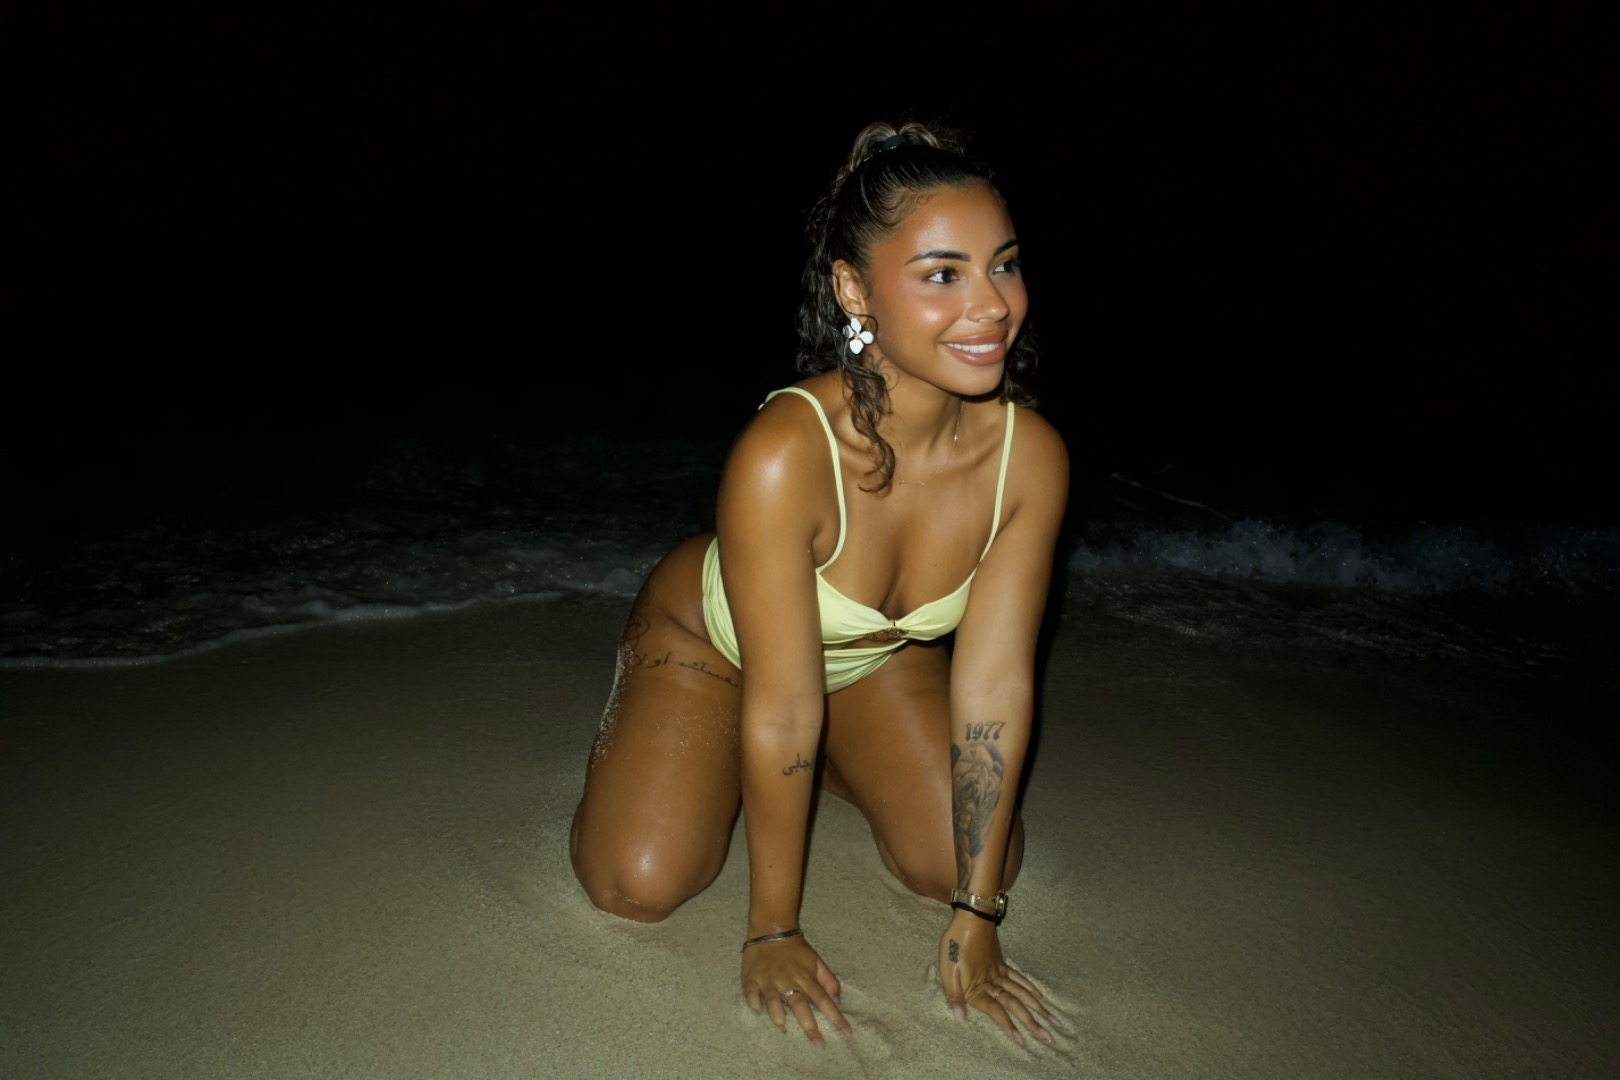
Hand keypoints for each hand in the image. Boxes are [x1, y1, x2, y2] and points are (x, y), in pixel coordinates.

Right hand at [740, 934, 849, 1046]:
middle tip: (818, 1043)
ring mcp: (768, 980)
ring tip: (784, 1029)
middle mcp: (788, 980)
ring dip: (778, 1015)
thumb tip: (837, 998)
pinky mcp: (751, 979)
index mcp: (805, 977)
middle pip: (800, 1005)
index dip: (836, 1017)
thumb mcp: (815, 960)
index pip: (824, 1000)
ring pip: (774, 1001)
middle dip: (809, 1026)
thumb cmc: (795, 949)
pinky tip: (758, 1012)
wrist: (770, 929)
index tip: (846, 1033)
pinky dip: (755, 1003)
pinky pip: (751, 994)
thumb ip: (827, 979)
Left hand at [939, 910, 1058, 1044]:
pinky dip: (1030, 988)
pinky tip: (1040, 996)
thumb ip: (954, 995)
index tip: (1023, 1041)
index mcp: (979, 987)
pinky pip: (1019, 978)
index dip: (1008, 1026)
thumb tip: (960, 1018)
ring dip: (1037, 1008)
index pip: (996, 1011)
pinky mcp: (1002, 963)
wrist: (971, 917)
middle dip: (1032, 1022)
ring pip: (1022, 993)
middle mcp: (993, 982)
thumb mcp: (947, 969)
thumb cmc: (955, 943)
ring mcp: (1000, 972)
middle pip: (1015, 1005)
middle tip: (1049, 1036)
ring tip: (1053, 1019)